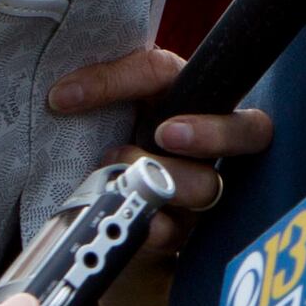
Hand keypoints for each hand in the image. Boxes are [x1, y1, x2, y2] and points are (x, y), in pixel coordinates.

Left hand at [34, 46, 271, 305]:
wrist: (98, 223)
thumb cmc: (103, 156)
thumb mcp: (99, 122)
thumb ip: (96, 102)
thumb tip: (55, 95)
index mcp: (180, 98)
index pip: (162, 72)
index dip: (118, 79)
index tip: (61, 98)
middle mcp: (203, 142)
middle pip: (249, 129)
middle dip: (211, 131)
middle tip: (165, 135)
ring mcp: (198, 189)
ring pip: (209, 184)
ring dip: (167, 180)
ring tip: (121, 178)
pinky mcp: (182, 233)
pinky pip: (181, 231)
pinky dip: (159, 228)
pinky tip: (139, 227)